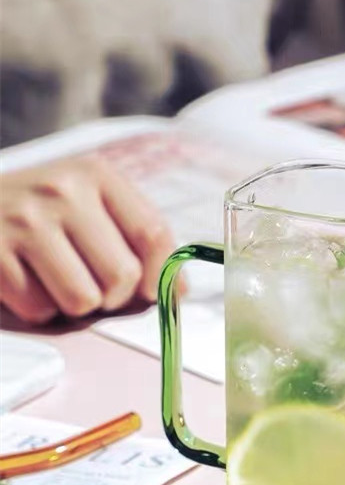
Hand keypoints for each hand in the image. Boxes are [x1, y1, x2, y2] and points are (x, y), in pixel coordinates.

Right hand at [0, 155, 174, 323]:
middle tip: (97, 288)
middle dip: (115, 296)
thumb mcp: (89, 203)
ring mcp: (24, 221)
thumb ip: (136, 238)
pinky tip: (27, 281)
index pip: (152, 232)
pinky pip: (39, 309)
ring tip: (60, 282)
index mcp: (96, 175)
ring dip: (77, 305)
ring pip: (84, 299)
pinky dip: (38, 309)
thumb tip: (180, 289)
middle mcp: (62, 191)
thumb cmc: (41, 211)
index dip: (162, 273)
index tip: (155, 291)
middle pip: (122, 275)